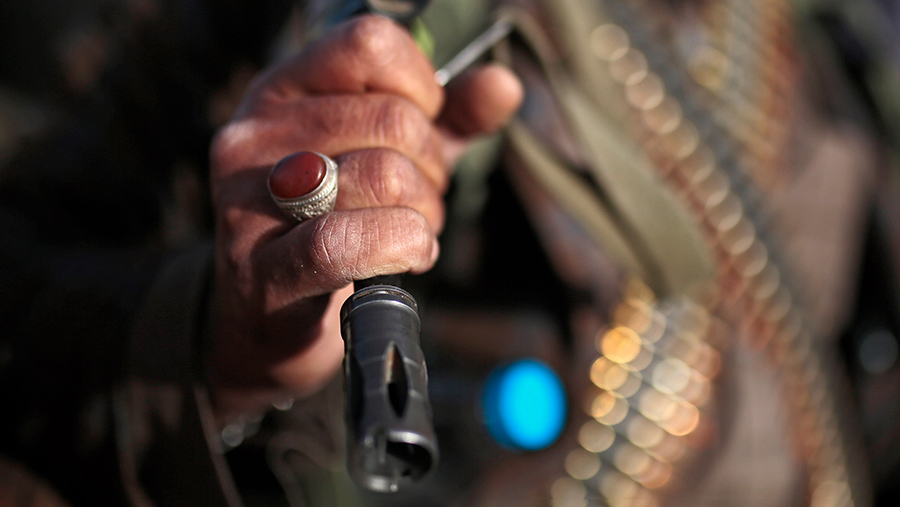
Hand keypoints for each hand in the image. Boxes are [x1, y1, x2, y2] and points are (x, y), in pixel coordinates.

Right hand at [206, 15, 522, 419]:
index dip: (422, 87)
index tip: (425, 129)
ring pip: (383, 177)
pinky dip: (401, 247)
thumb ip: (449, 118)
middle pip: (391, 120)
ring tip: (411, 231)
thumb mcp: (394, 157)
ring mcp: (247, 201)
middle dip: (433, 168)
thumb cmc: (334, 227)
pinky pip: (346, 242)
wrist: (268, 319)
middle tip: (422, 199)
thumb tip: (503, 85)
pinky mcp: (259, 269)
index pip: (369, 45)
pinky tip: (409, 255)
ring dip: (423, 214)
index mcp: (284, 90)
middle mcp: (255, 135)